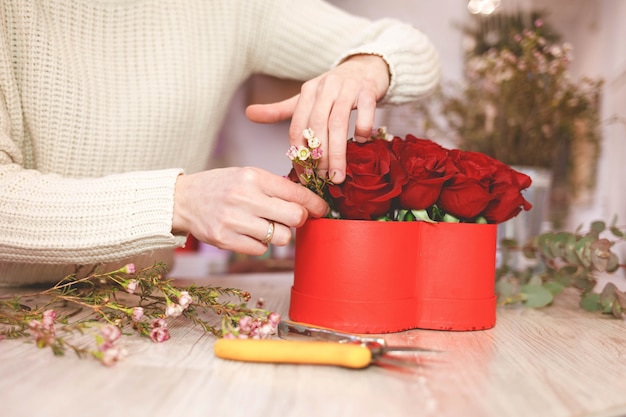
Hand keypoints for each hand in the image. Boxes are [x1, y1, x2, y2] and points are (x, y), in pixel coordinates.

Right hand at [172, 167, 328, 254]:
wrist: (183, 200)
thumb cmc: (221, 186)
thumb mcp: (247, 175)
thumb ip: (274, 187)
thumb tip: (308, 202)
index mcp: (253, 177)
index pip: (296, 193)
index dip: (315, 204)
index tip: (322, 209)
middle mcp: (244, 198)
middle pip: (294, 217)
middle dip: (299, 220)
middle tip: (291, 218)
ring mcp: (234, 220)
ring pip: (281, 238)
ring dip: (279, 234)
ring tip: (265, 225)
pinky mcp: (225, 240)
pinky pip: (261, 250)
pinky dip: (260, 244)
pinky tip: (249, 233)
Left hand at [246, 54, 389, 183]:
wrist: (366, 65)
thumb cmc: (334, 88)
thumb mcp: (306, 97)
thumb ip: (279, 110)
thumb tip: (248, 113)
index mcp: (307, 92)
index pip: (297, 127)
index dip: (298, 154)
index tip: (304, 177)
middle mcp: (325, 88)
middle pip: (316, 126)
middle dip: (318, 158)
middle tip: (323, 181)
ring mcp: (347, 87)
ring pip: (338, 122)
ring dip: (338, 152)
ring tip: (339, 175)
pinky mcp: (368, 89)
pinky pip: (365, 110)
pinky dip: (362, 128)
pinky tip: (361, 142)